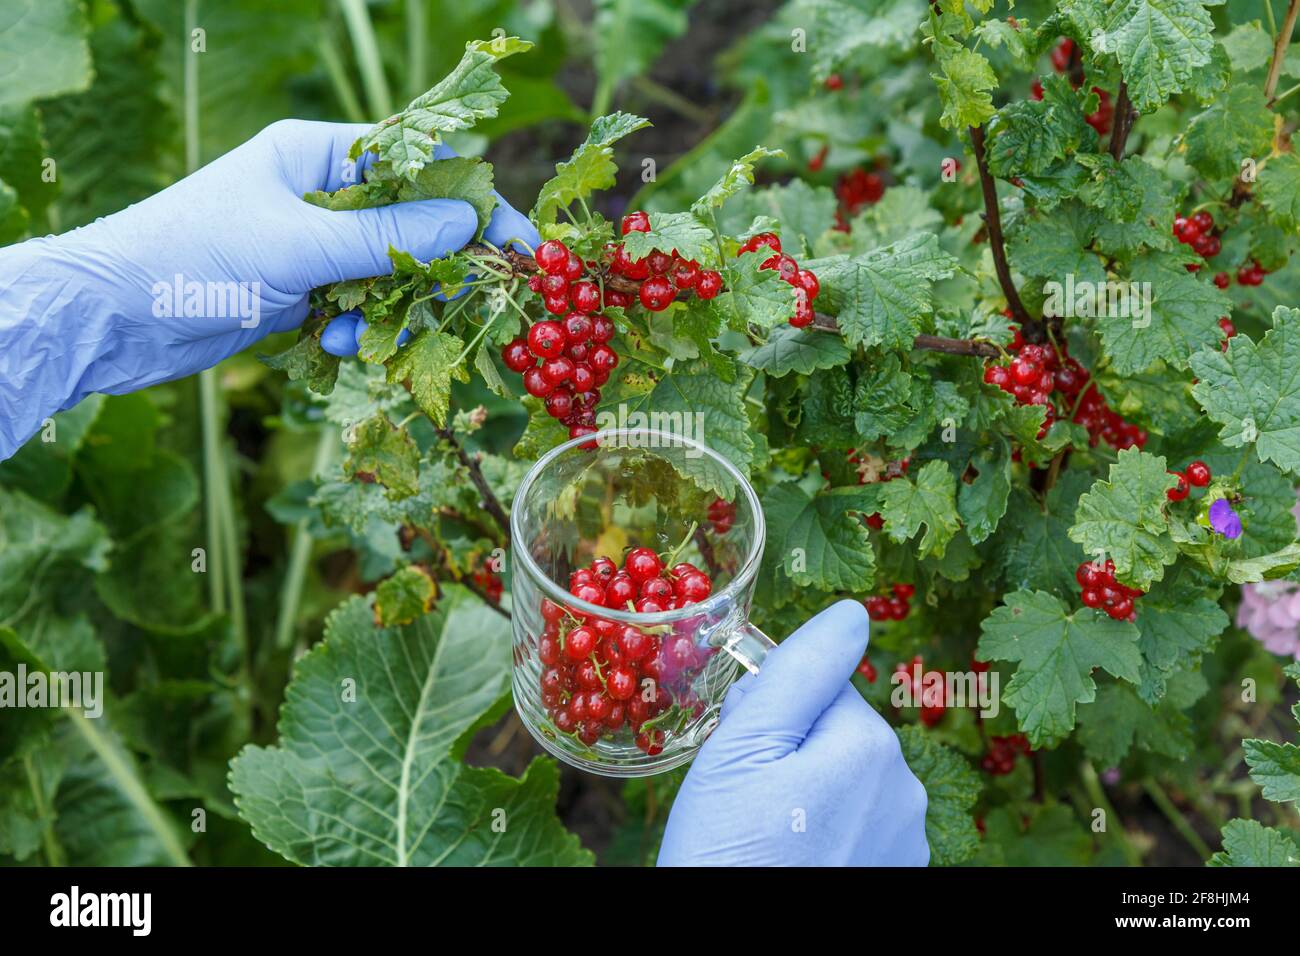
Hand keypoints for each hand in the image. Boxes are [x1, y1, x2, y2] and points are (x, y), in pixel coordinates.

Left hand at [0, 119, 537, 456]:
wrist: (113, 317)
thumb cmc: (195, 258)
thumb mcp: (297, 246)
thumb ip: (385, 239)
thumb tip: (470, 225)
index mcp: (319, 155)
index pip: (420, 169)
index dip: (474, 205)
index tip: (521, 246)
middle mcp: (322, 195)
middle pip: (413, 229)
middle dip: (434, 275)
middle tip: (469, 312)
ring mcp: (314, 246)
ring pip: (390, 279)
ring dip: (388, 315)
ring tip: (359, 338)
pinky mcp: (303, 291)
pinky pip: (359, 311)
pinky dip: (356, 333)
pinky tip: (330, 348)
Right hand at [657, 600, 929, 865]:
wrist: (734, 954)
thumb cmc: (725, 855)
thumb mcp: (741, 749)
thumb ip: (800, 671)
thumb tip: (852, 612)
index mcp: (870, 746)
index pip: (820, 689)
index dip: (771, 715)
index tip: (744, 760)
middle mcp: (905, 791)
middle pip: (835, 734)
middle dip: (792, 754)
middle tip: (746, 803)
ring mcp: (906, 843)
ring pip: (844, 783)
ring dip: (809, 797)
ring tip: (766, 841)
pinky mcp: (897, 877)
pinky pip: (856, 829)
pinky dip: (826, 837)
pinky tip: (791, 863)